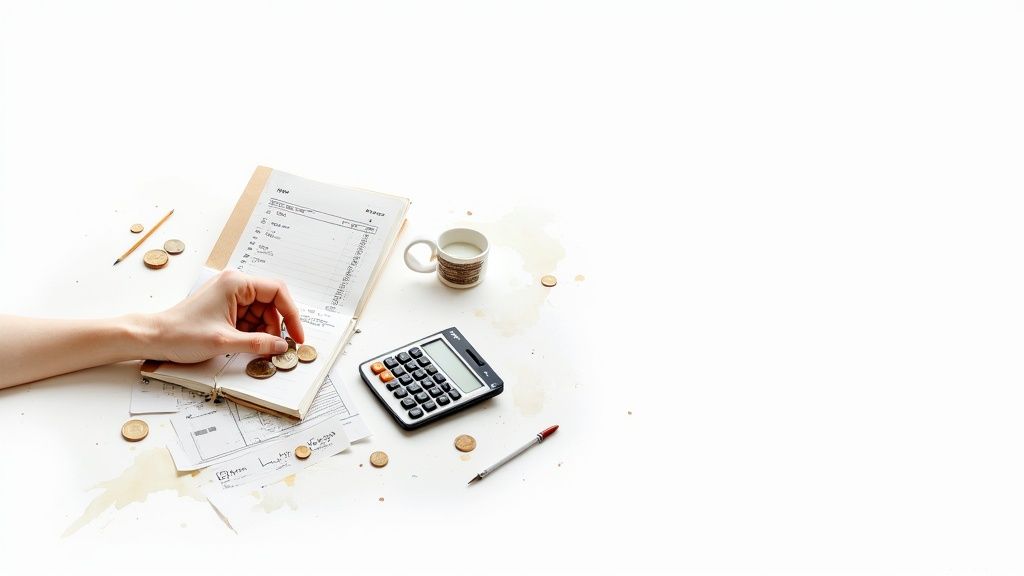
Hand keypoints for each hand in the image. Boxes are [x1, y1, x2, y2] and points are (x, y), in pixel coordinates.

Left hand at [149, 270, 305, 362]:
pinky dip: (252, 333)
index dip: (292, 314)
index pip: (277, 292)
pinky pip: (249, 319)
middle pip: (271, 304)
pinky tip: (247, 346)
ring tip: (257, 349)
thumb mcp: (225, 342)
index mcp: (236, 283)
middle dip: (275, 327)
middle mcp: (235, 285)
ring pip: (261, 313)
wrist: (154, 338)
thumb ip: (258, 343)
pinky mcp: (225, 308)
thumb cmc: (182, 334)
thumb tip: (282, 345)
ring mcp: (230, 296)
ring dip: (263, 332)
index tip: (297, 335)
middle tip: (277, 348)